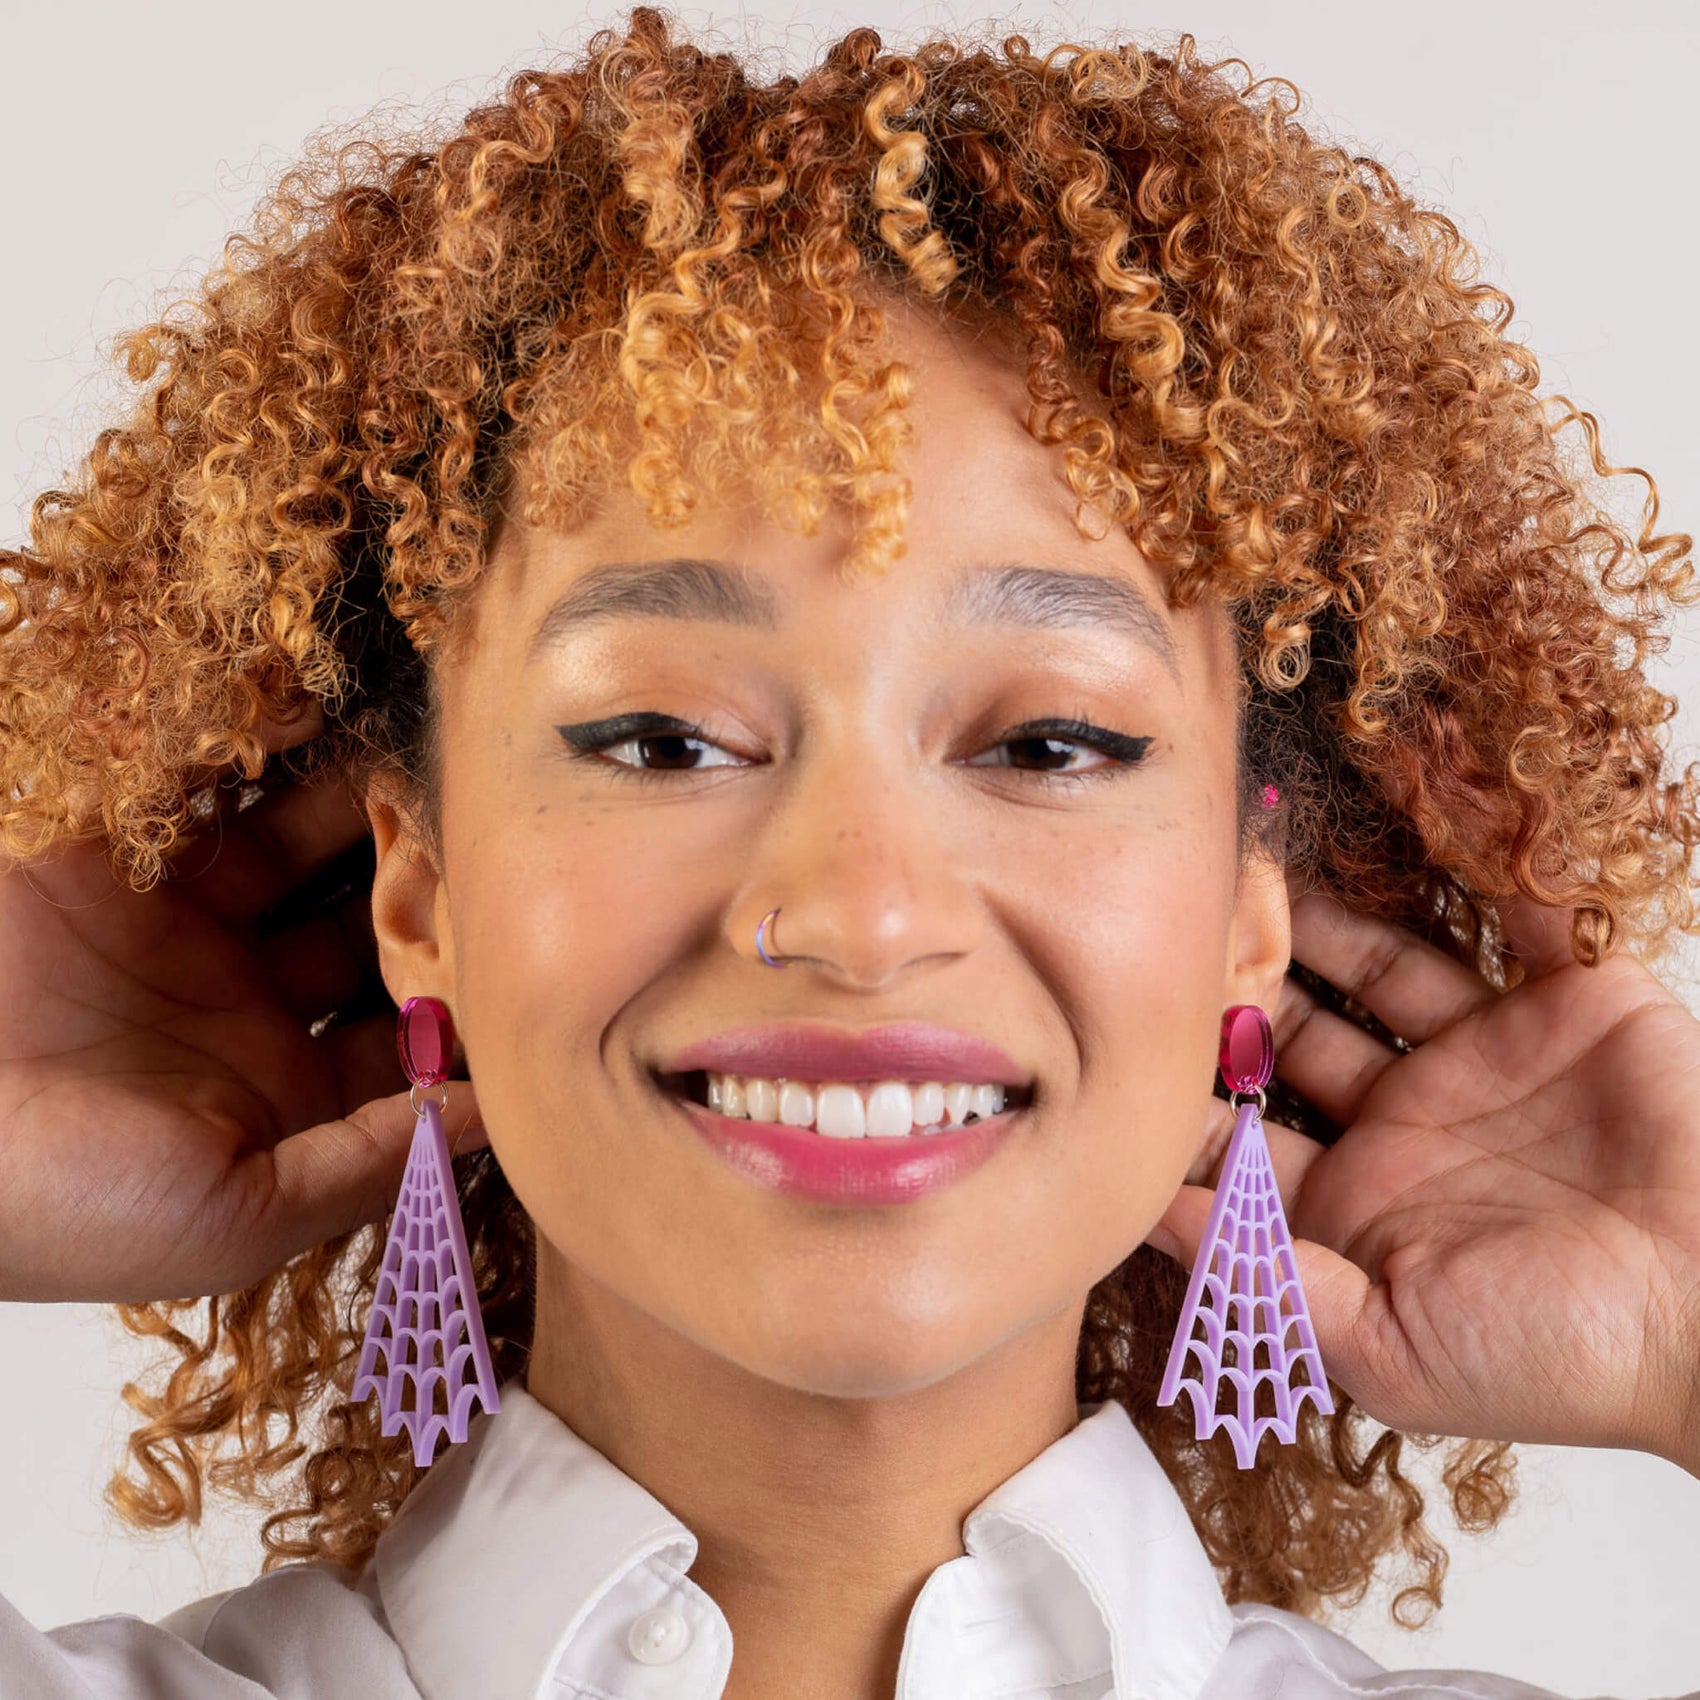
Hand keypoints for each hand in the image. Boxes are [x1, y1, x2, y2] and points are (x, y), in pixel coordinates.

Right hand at [0, 715, 487, 1304]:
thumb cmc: (56, 1199)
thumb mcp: (234, 1215)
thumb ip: (367, 1163)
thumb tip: (487, 1122)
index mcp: (278, 1091)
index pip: (409, 1038)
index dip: (474, 999)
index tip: (540, 953)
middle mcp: (241, 1001)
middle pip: (372, 926)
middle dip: (436, 886)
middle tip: (508, 840)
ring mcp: (181, 919)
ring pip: (313, 845)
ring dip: (375, 808)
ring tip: (445, 769)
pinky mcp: (122, 849)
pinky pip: (220, 785)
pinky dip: (277, 751)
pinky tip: (348, 723)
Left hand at [1147, 885, 1699, 1467]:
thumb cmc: (1559, 1353)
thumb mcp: (1384, 1346)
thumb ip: (1260, 1280)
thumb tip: (1140, 1216)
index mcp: (1354, 1204)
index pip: (1236, 1134)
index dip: (1177, 1090)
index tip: (1113, 1034)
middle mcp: (1406, 1124)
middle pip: (1292, 1035)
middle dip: (1233, 986)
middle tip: (1162, 924)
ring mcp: (1482, 1059)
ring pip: (1376, 967)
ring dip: (1317, 921)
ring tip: (1246, 868)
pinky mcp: (1563, 1008)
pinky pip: (1509, 924)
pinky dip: (1472, 874)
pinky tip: (1403, 826)